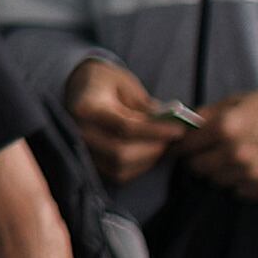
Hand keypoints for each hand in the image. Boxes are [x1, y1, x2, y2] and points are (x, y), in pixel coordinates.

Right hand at [65, 59, 178, 185]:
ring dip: (148, 158)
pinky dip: (138, 167)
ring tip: (160, 143)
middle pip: (121, 152)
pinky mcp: (88, 162)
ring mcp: (81, 150)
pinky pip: (117, 174)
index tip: (178, 130)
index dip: (155, 131)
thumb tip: (168, 121)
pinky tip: (147, 151)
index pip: (124, 126)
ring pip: (120, 166)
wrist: (78, 89)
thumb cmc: (104, 83)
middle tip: (172, 138)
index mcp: (86, 107)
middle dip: (153, 148)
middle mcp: (79, 132)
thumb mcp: (125, 83)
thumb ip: (144, 104)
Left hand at [174, 85, 257, 200]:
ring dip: (220, 172)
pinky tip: (250, 167)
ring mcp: (256, 174)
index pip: (186, 146)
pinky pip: (240, 192)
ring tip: (233, 157)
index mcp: (227, 128)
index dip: (181, 146)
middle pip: (199, 168)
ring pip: (218, 182)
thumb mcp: (233, 103)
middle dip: (199, 159)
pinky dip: (240, 182)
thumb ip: (203, 117)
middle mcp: (240, 154)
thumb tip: (176, 129)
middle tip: (209, 152)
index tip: (181, 146)